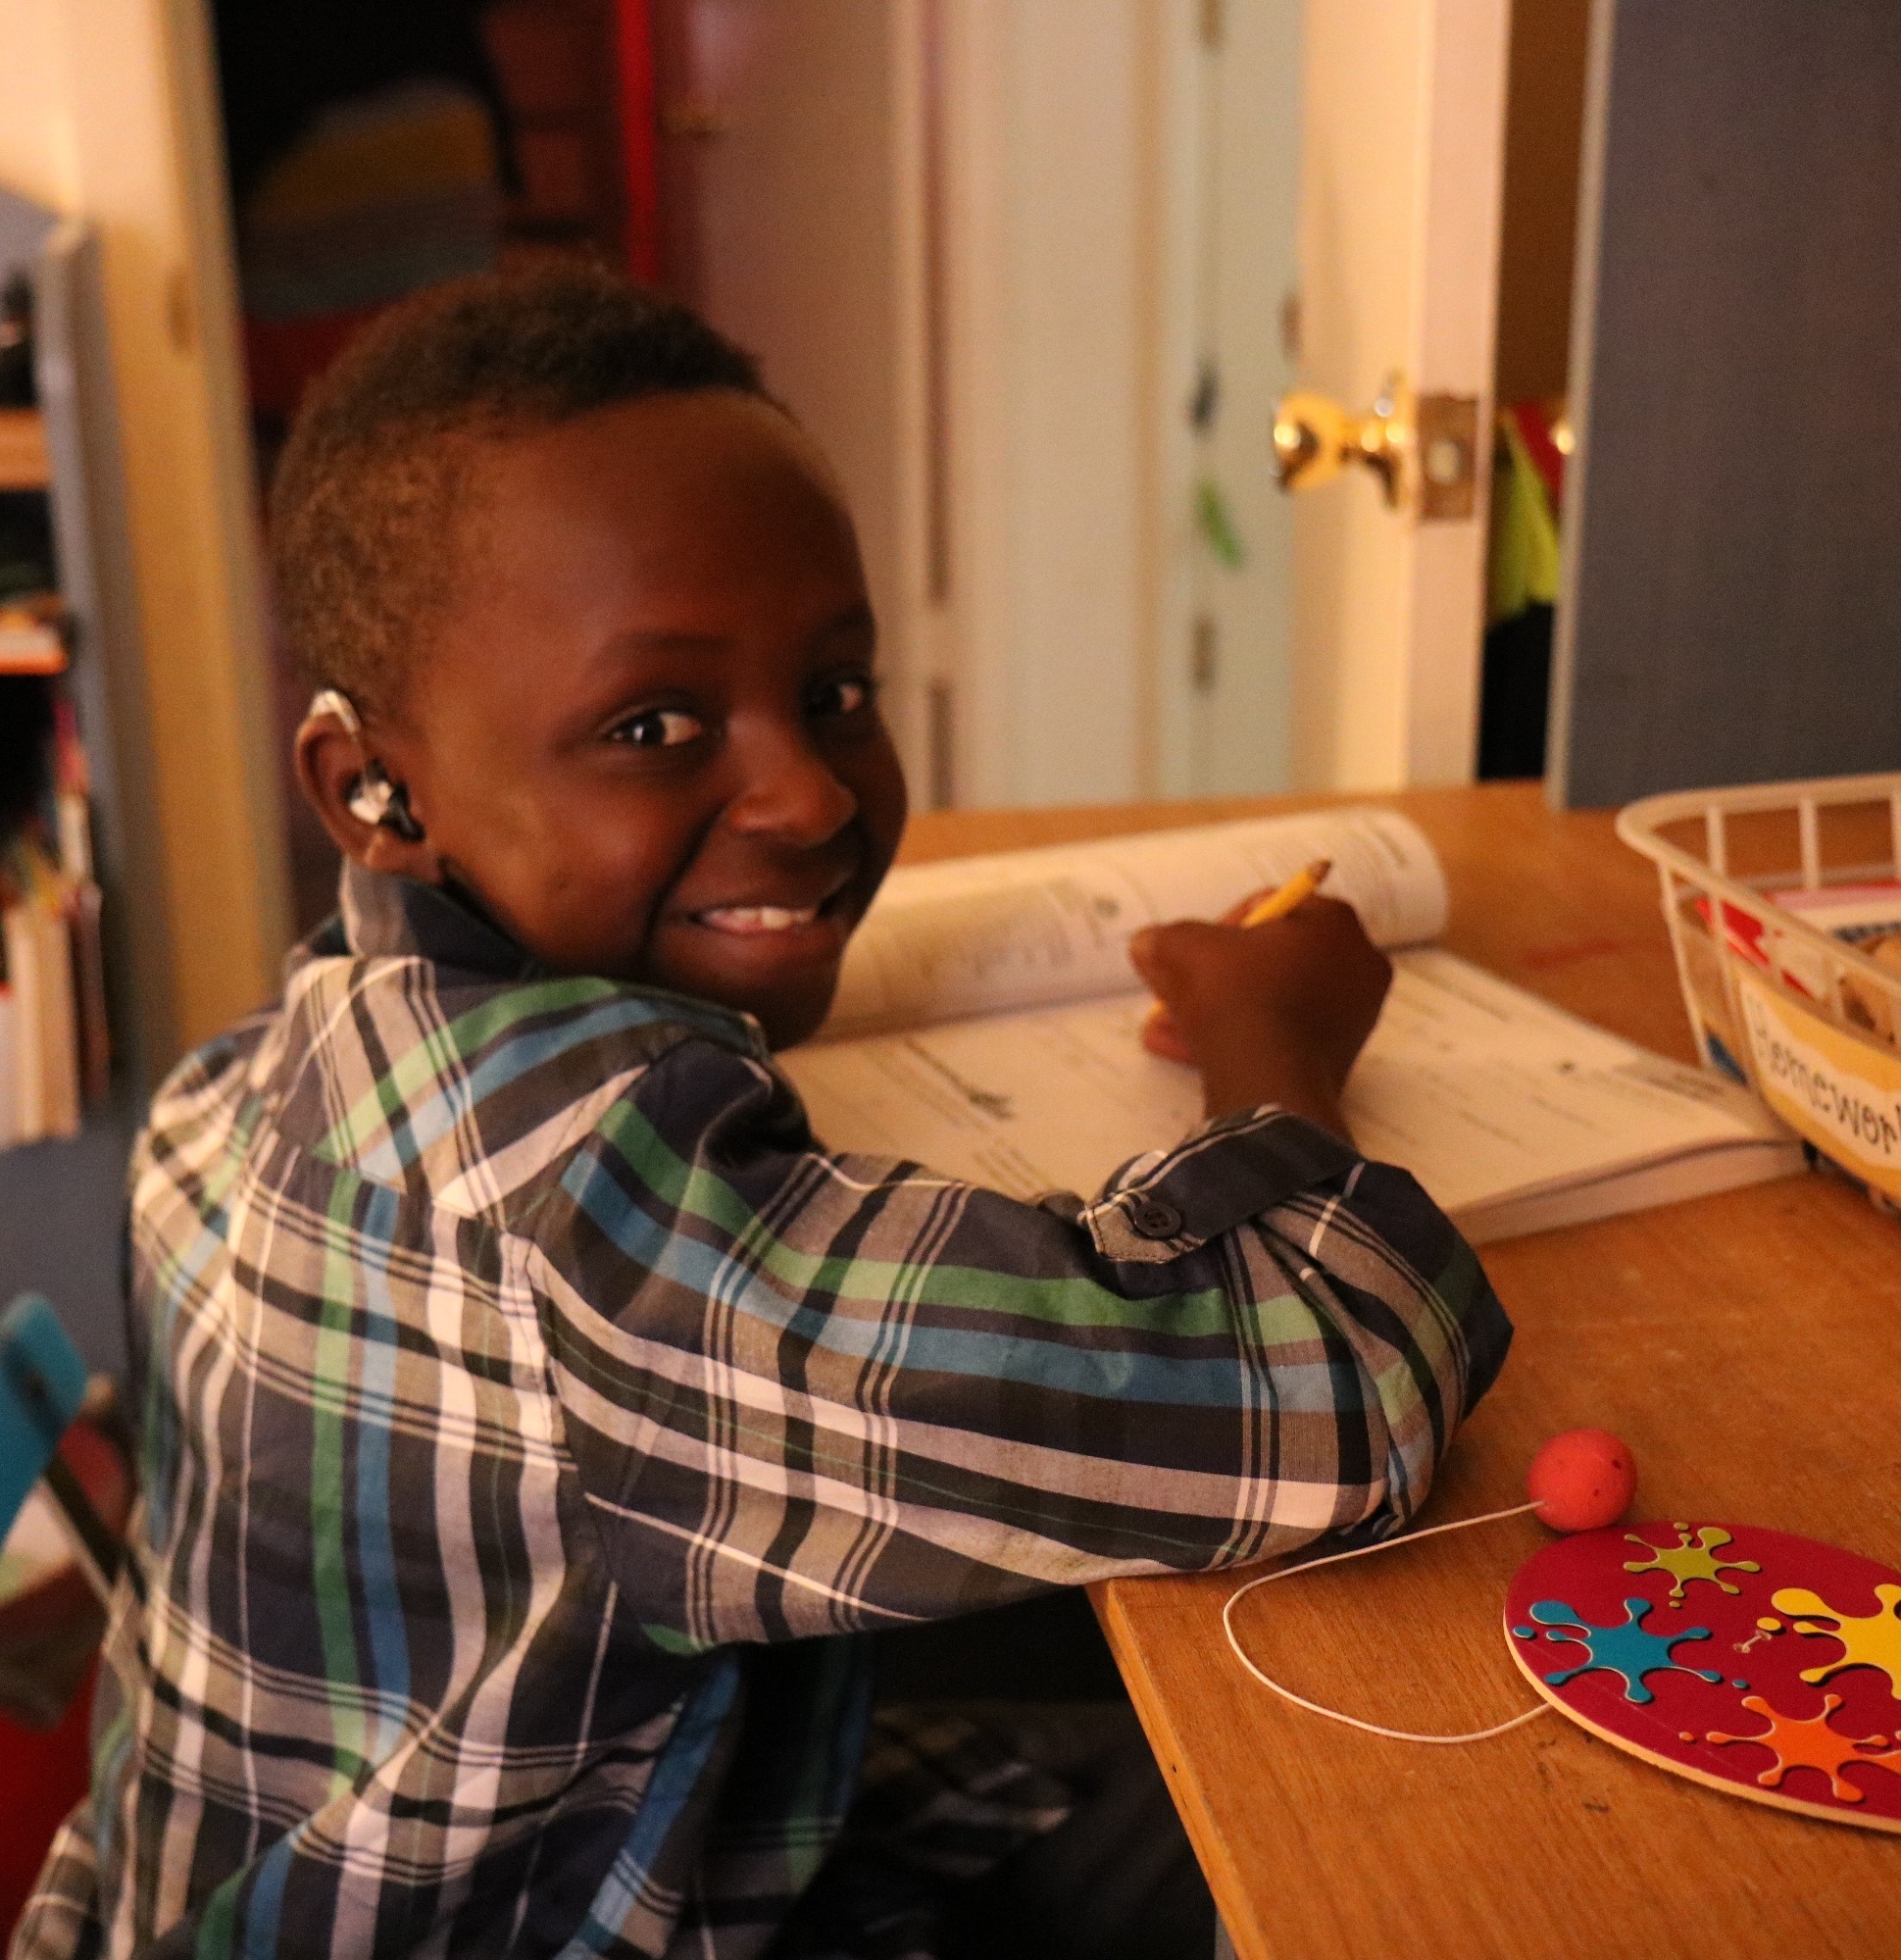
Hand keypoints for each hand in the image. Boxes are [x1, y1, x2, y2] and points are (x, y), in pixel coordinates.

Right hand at [1128, 896, 1391, 1137]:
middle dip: (1213, 976)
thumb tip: (1149, 945)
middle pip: (1267, 959)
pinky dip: (1240, 1039)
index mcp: (1334, 921)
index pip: (1266, 906)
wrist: (1267, 1085)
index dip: (1216, 927)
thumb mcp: (1180, 949)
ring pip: (1270, 1001)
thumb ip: (1163, 938)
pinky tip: (1187, 1052)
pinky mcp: (1339, 1057)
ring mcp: (1355, 1015)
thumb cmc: (1234, 998)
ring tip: (1167, 1029)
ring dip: (1218, 1011)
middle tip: (1175, 991)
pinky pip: (1281, 1035)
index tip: (1188, 954)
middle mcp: (1357, 963)